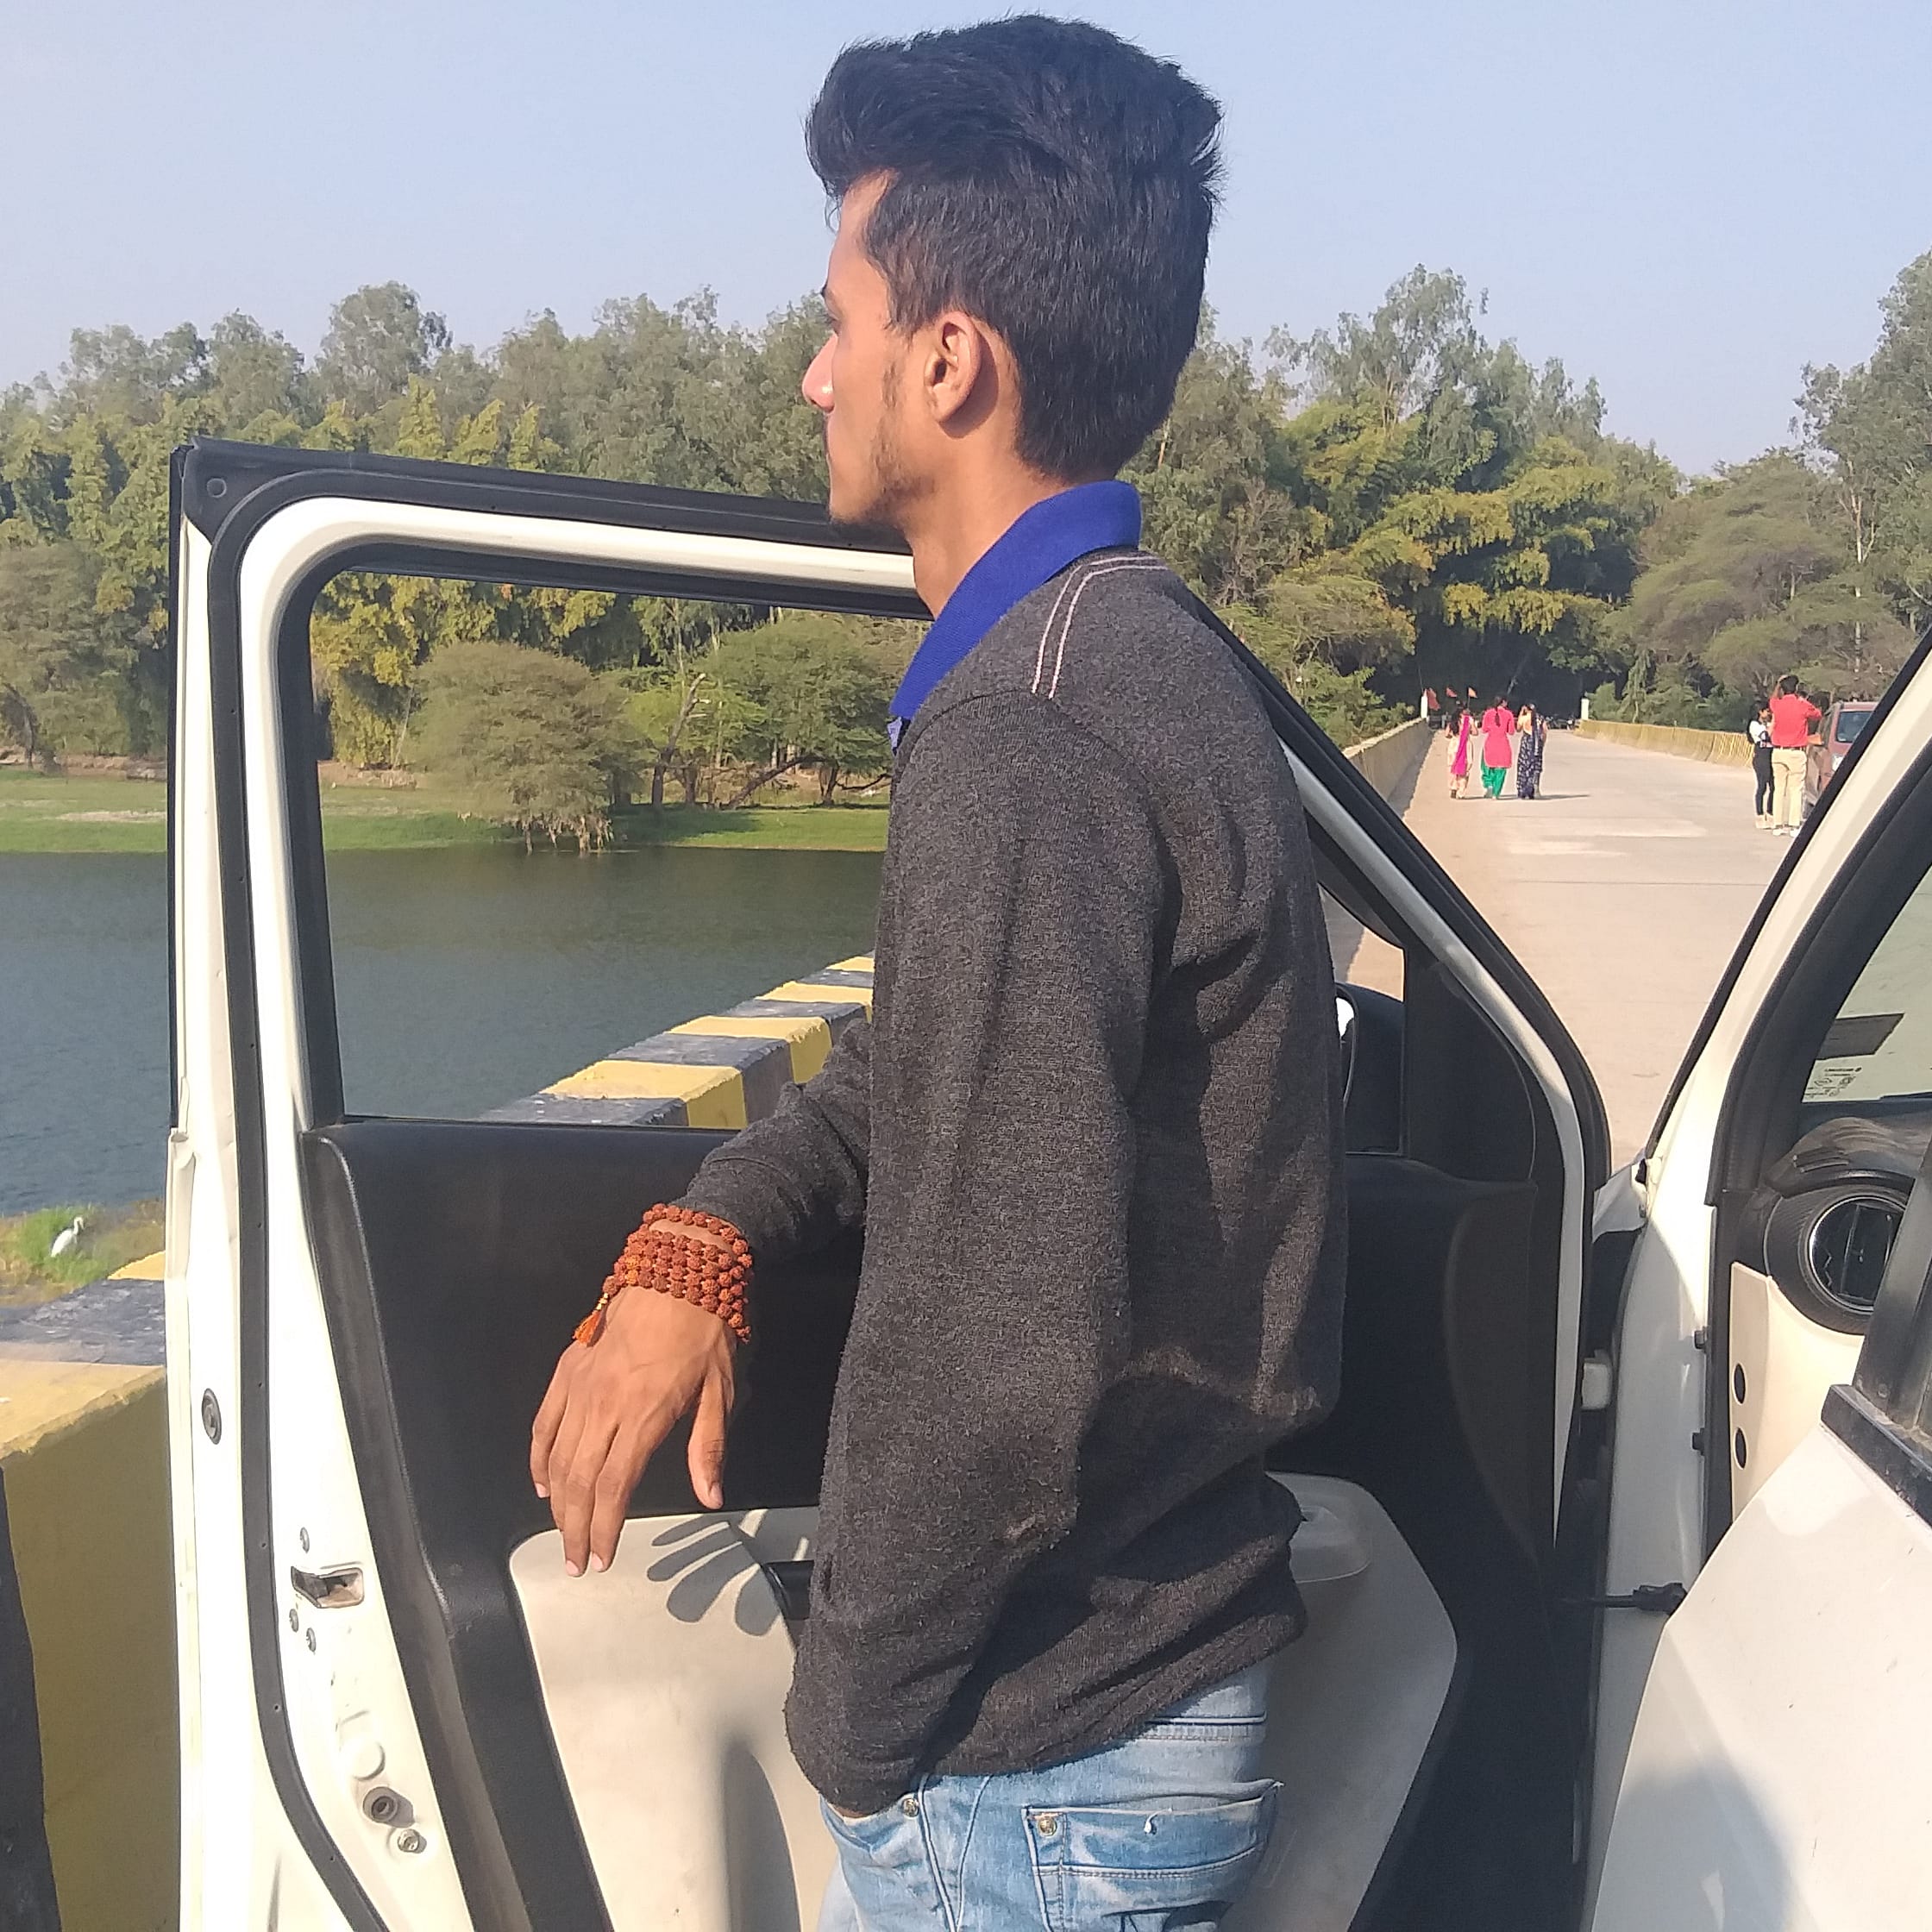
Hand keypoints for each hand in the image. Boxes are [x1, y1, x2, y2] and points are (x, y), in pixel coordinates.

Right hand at [529, 1271, 737, 1574]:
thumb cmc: (704, 1331)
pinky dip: (538, 1458)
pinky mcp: (567, 1370)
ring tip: (562, 1534)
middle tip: (575, 1562)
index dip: (604, 1527)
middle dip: (575, 1527)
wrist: (676, 1271)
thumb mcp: (719, 1391)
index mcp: (643, 1413)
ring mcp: (580, 1387)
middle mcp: (603, 1405)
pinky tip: (542, 1484)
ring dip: (556, 1502)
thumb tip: (710, 1498)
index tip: (602, 1558)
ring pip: (556, 1457)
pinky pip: (543, 1423)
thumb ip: (708, 1448)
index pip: (614, 1486)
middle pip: (579, 1481)